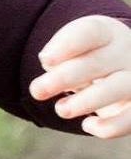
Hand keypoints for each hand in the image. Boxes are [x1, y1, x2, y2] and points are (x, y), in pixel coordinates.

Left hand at [30, 14, 130, 138]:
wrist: (123, 66)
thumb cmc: (89, 55)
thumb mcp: (74, 47)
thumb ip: (59, 53)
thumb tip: (49, 65)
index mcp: (106, 32)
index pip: (89, 32)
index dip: (66, 45)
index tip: (44, 60)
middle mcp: (126, 53)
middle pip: (95, 63)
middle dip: (63, 78)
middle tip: (36, 91)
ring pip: (116, 88)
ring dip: (85, 102)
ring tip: (60, 109)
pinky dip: (110, 126)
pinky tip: (87, 125)